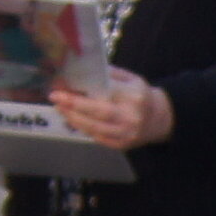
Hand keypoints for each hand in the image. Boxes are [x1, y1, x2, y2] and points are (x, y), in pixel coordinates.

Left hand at [50, 66, 174, 149]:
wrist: (160, 119)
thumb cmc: (141, 95)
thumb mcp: (131, 79)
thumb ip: (109, 75)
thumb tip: (80, 71)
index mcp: (134, 97)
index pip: (104, 96)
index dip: (80, 96)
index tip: (60, 91)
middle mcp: (131, 117)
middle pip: (97, 114)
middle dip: (73, 107)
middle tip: (55, 99)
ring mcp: (126, 134)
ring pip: (94, 129)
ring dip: (74, 119)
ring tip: (61, 108)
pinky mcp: (122, 145)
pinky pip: (97, 138)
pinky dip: (83, 128)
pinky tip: (73, 119)